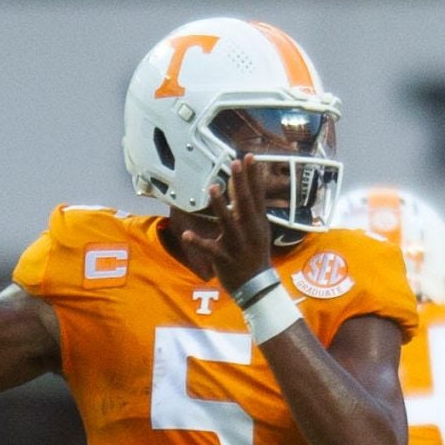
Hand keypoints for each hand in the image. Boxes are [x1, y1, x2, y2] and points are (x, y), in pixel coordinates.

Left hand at [169, 157, 276, 293]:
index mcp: (257, 223)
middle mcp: (249, 231)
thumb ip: (251, 209)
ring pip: (228, 222)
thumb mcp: (258, 230)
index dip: (254, 176)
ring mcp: (237, 245)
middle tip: (235, 163)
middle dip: (240, 183)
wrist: (256, 287)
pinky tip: (186, 235)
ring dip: (220, 206)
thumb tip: (246, 187)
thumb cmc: (254, 254)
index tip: (250, 157)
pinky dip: (198, 242)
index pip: (257, 195)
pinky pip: (210, 248)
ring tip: (213, 187)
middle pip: (245, 203)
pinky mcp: (225, 258)